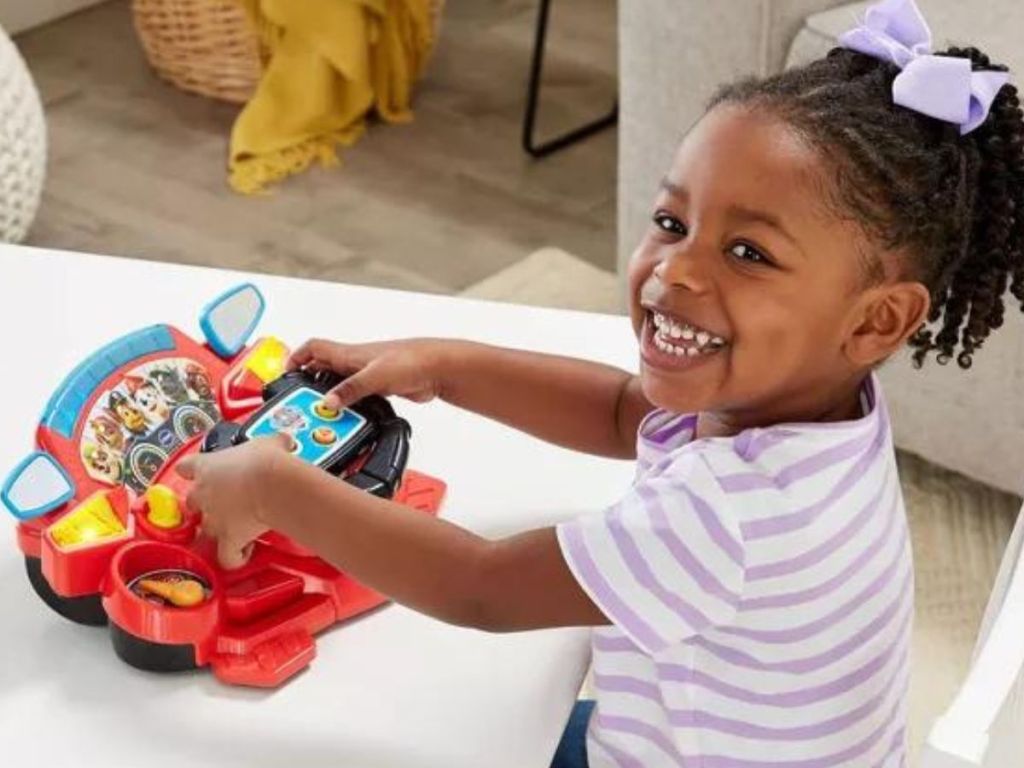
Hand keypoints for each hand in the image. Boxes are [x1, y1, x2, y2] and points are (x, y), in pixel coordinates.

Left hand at [175, 435, 290, 568]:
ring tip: (239, 527)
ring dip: (219, 529)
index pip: (187, 467)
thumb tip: (284, 443)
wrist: (273, 484)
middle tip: (226, 501)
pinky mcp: (227, 540)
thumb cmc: (267, 460)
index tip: (200, 471)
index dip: (192, 471)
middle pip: (193, 501)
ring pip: (206, 529)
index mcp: (207, 467)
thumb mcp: (269, 443)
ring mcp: (213, 519)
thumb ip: (270, 444)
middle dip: (205, 503)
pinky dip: (234, 557)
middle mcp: (203, 494)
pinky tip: (245, 552)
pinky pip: (226, 556)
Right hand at [286, 338, 449, 409]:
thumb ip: (350, 389)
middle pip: (322, 369)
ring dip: (329, 398)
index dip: (296, 358)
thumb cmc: (411, 360)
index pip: (313, 348)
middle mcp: (355, 363)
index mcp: (349, 354)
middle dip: (308, 383)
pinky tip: (348, 420)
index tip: (285, 374)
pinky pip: (357, 397)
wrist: (439, 368)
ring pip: (339, 385)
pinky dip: (349, 407)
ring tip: (320, 416)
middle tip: (299, 402)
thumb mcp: (375, 376)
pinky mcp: (380, 389)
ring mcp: (367, 376)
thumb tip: (327, 402)